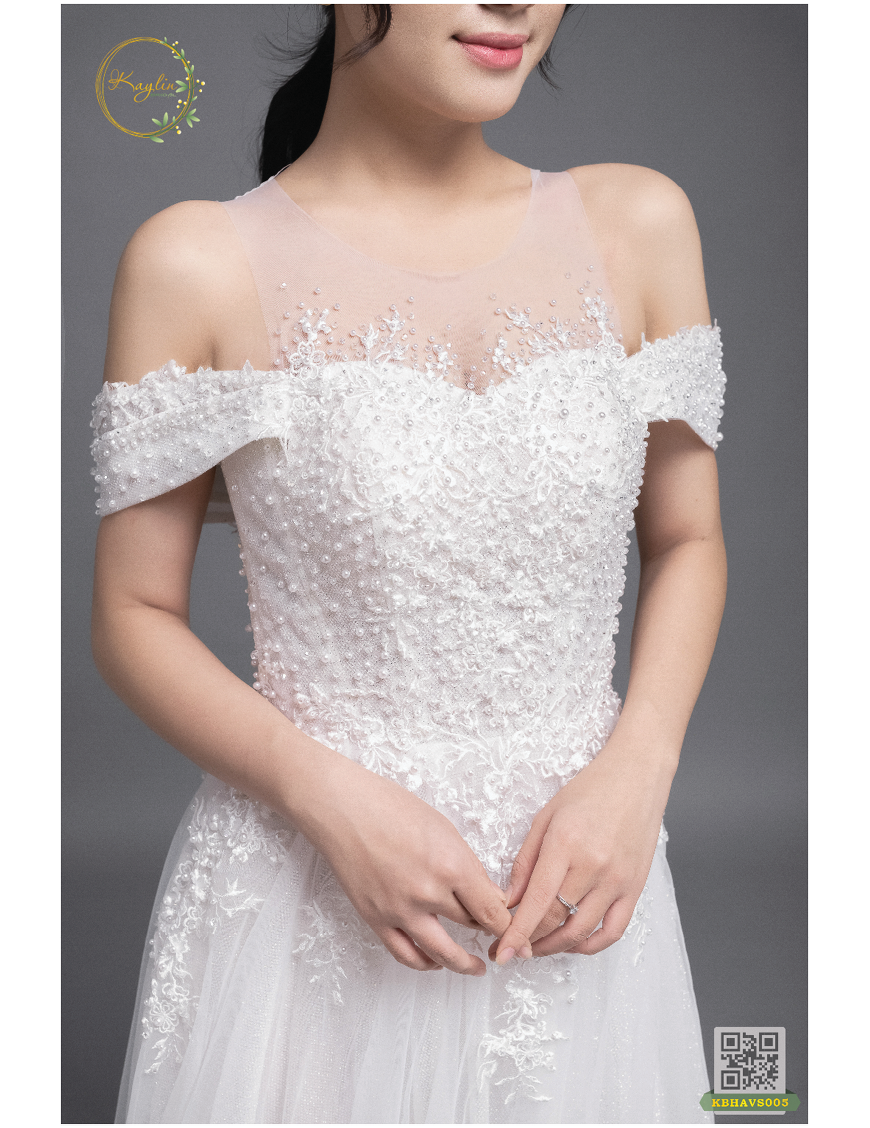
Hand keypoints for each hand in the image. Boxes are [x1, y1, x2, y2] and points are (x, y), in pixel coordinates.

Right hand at [300, 757, 512, 975]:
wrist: (342, 808)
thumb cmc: (391, 807)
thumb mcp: (444, 829)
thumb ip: (468, 866)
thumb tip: (488, 896)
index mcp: (452, 866)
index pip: (492, 910)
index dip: (510, 925)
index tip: (519, 930)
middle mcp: (429, 893)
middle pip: (471, 925)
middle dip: (489, 932)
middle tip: (501, 938)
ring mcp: (400, 910)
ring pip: (442, 952)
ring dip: (464, 964)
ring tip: (477, 967)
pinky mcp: (376, 919)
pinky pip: (405, 954)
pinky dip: (425, 963)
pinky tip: (435, 962)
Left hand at [489, 735, 675, 962]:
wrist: (637, 775)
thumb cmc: (589, 790)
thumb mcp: (546, 817)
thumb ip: (526, 861)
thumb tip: (509, 900)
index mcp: (565, 844)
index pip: (536, 902)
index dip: (516, 933)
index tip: (502, 953)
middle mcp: (592, 865)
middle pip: (556, 920)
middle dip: (529, 942)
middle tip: (512, 950)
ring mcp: (617, 879)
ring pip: (582, 932)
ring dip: (555, 948)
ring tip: (536, 948)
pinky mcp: (635, 887)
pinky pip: (613, 930)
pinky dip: (591, 945)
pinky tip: (573, 943)